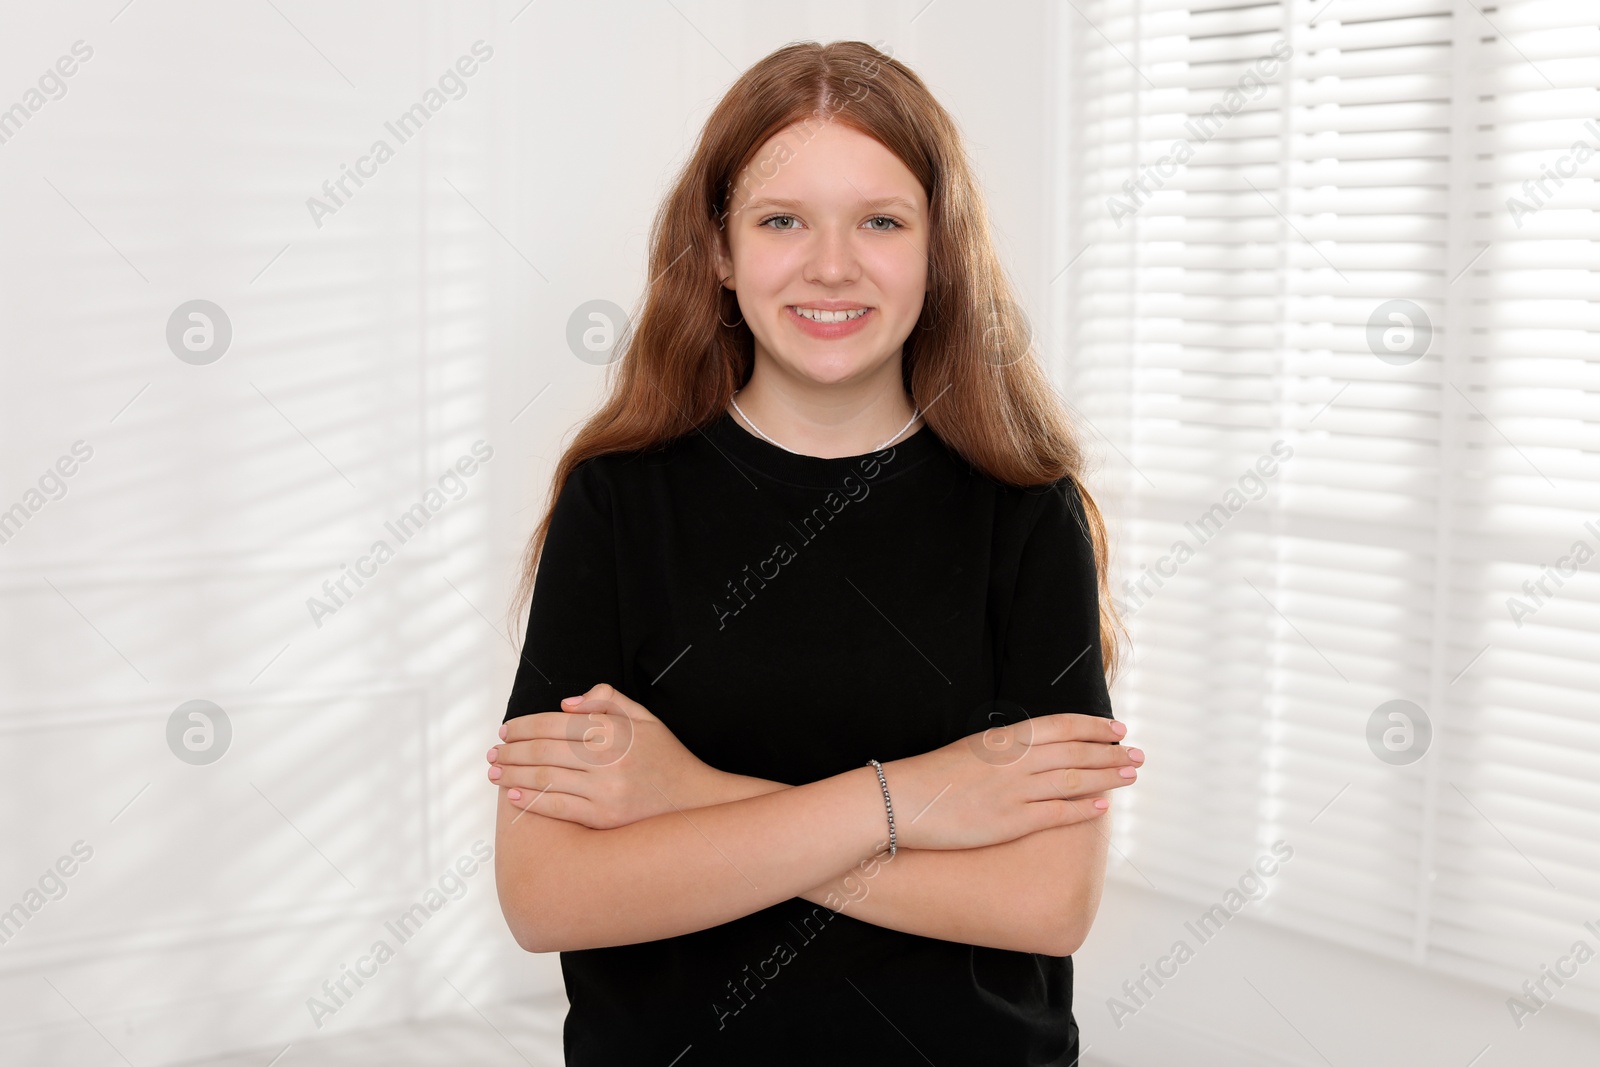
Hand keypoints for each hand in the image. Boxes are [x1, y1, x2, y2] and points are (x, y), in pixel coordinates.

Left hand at [488, 683, 718, 828]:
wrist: (695, 802)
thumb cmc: (666, 758)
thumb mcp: (645, 719)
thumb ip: (608, 702)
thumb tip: (565, 704)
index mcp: (616, 730)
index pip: (555, 723)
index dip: (524, 725)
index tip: (506, 729)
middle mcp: (610, 759)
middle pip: (545, 750)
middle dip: (511, 750)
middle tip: (493, 752)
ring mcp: (607, 790)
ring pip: (546, 778)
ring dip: (513, 774)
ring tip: (494, 772)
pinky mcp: (605, 818)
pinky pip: (558, 807)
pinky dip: (531, 800)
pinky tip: (514, 794)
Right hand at [881, 713, 1139, 850]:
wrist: (901, 801)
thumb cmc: (932, 775)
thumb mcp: (974, 749)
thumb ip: (1008, 749)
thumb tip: (1039, 750)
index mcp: (1006, 738)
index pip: (1063, 725)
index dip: (1095, 726)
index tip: (1118, 729)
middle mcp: (1016, 761)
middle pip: (1077, 753)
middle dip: (1111, 753)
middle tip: (1137, 755)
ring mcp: (1015, 792)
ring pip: (1074, 781)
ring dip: (1107, 777)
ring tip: (1130, 775)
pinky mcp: (1010, 822)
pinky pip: (1057, 814)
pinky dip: (1083, 809)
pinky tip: (1102, 806)